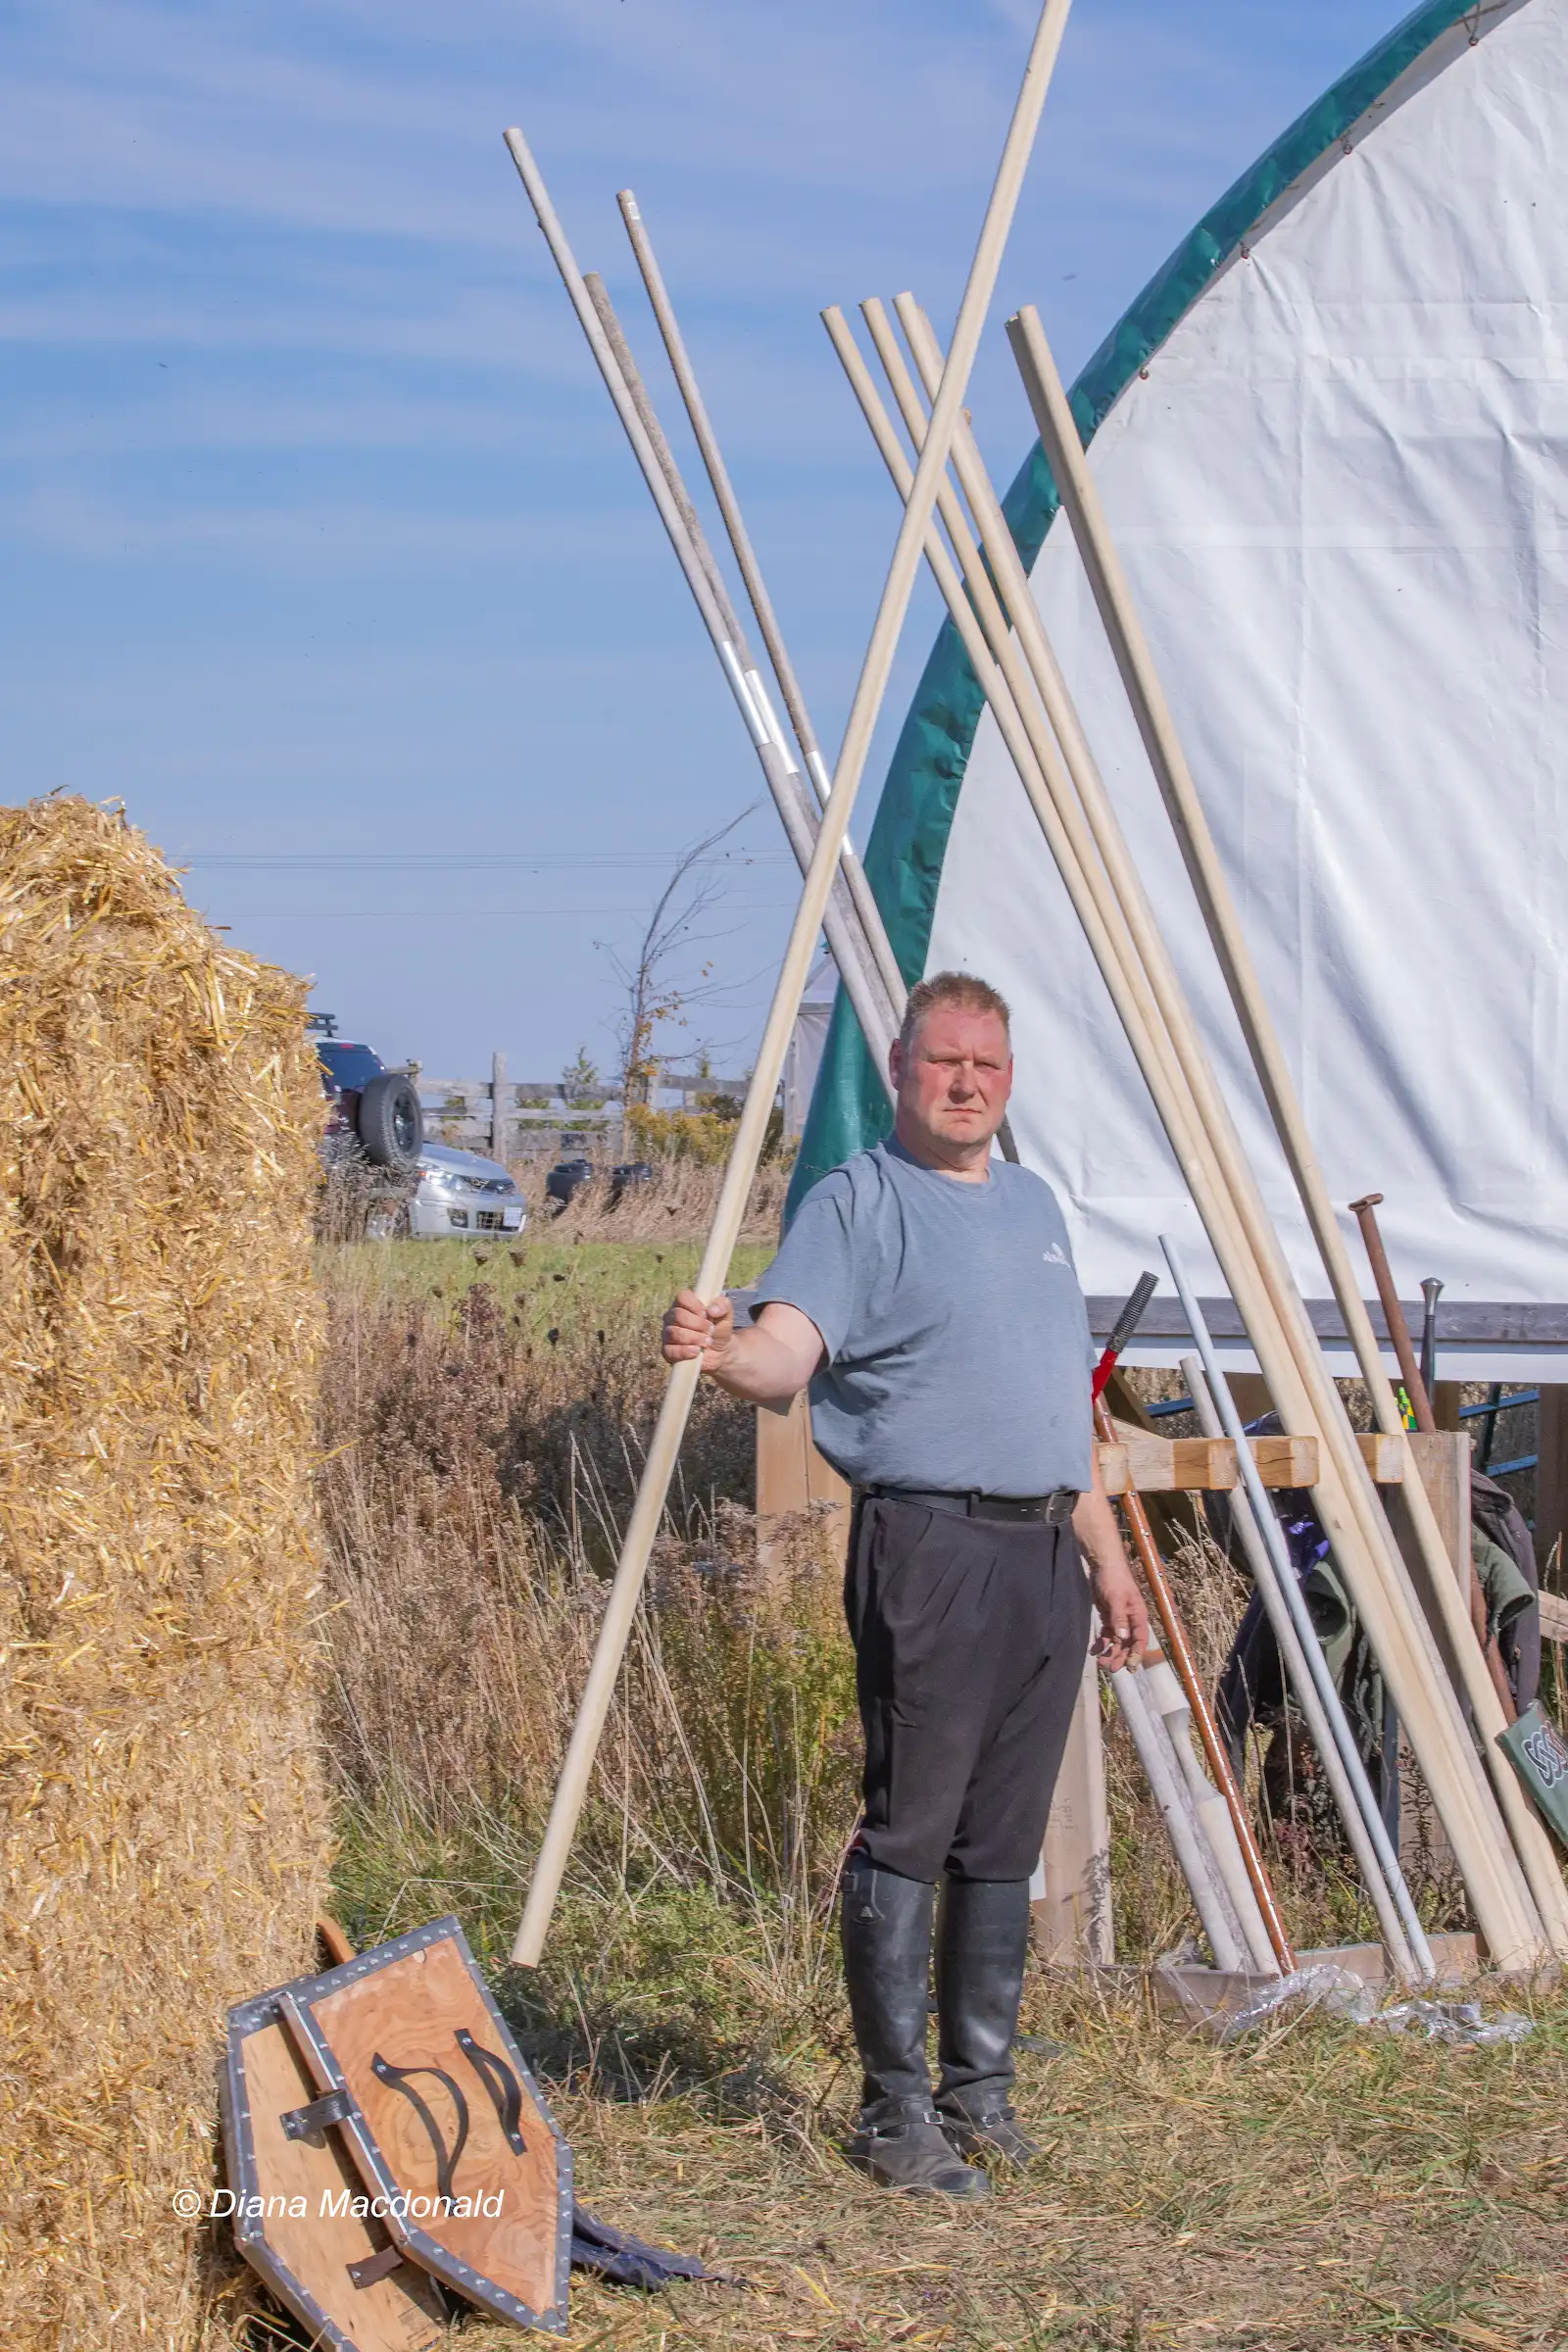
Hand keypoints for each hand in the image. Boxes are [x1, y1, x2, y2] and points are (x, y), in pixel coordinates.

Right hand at [661, 1288, 733, 1373]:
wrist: (720, 1352)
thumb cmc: (719, 1328)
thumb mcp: (726, 1315)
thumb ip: (723, 1305)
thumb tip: (711, 1310)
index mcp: (685, 1304)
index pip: (682, 1297)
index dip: (695, 1305)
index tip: (707, 1314)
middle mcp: (672, 1317)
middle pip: (678, 1315)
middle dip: (698, 1324)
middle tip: (711, 1330)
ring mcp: (668, 1334)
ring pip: (674, 1332)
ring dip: (694, 1338)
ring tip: (707, 1342)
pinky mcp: (668, 1351)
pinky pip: (670, 1350)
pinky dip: (684, 1351)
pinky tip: (696, 1351)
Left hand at [1089, 1556, 1150, 1674]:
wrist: (1103, 1565)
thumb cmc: (1113, 1579)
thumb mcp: (1116, 1598)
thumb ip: (1119, 1618)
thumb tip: (1122, 1638)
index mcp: (1138, 1616)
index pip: (1140, 1640)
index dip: (1136, 1654)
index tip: (1129, 1667)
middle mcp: (1131, 1620)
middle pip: (1127, 1644)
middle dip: (1120, 1657)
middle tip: (1110, 1668)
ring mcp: (1120, 1619)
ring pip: (1116, 1641)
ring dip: (1109, 1652)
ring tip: (1100, 1662)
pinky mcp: (1109, 1617)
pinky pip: (1107, 1634)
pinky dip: (1101, 1643)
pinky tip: (1093, 1650)